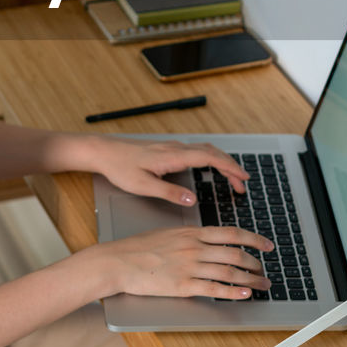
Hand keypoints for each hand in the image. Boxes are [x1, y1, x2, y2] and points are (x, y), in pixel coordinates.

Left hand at [85, 136, 248, 207]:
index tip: (243, 178)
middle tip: (243, 184)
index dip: (229, 167)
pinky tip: (211, 168)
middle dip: (231, 167)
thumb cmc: (120, 167)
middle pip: (212, 152)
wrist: (103, 152)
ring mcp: (172, 147)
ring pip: (205, 150)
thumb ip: (169, 193)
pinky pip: (196, 151)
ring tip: (232, 178)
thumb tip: (192, 199)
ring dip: (221, 162)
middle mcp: (175, 148)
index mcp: (172, 156)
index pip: (209, 158)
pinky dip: (211, 159)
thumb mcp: (143, 185)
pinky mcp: (167, 149)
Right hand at [104, 225, 272, 299]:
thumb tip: (206, 241)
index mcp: (191, 232)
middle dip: (255, 262)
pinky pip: (214, 289)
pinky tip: (244, 294)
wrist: (119, 261)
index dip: (253, 239)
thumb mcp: (168, 233)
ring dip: (250, 279)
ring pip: (229, 271)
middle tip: (264, 269)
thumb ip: (189, 237)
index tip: (266, 244)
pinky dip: (233, 291)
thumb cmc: (138, 248)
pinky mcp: (183, 285)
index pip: (231, 233)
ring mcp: (190, 266)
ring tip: (261, 284)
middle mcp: (194, 247)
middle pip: (235, 253)